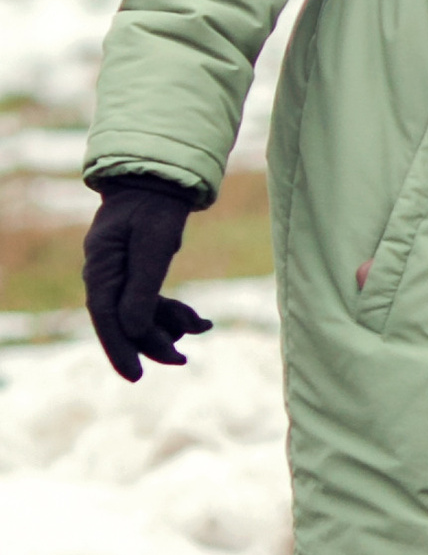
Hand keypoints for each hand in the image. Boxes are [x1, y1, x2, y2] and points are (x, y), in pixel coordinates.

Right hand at [83, 177, 212, 382]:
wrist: (160, 179)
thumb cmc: (156, 206)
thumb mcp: (154, 245)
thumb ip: (142, 288)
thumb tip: (134, 330)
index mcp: (100, 266)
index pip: (105, 317)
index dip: (119, 348)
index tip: (136, 376)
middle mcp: (104, 274)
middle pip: (122, 321)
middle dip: (152, 342)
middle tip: (181, 359)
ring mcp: (119, 274)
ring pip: (139, 315)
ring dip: (168, 326)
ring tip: (200, 325)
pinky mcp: (136, 273)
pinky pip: (151, 303)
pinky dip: (174, 314)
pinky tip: (200, 322)